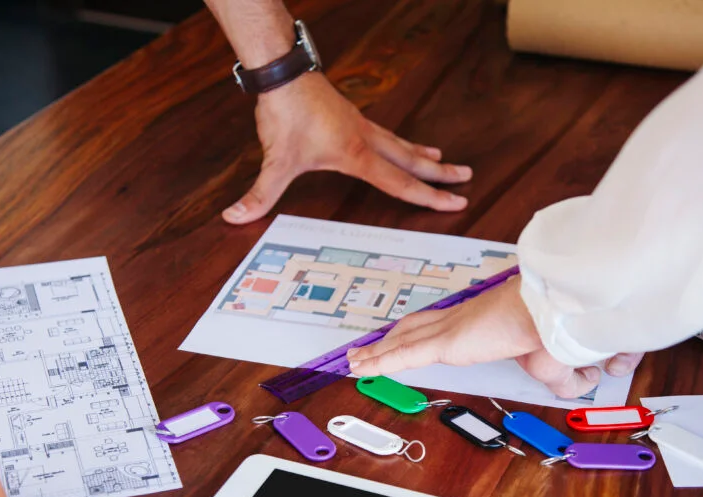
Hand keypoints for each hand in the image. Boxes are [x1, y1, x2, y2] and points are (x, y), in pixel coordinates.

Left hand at [223, 72, 472, 222]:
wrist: (283, 73)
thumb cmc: (285, 114)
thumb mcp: (274, 160)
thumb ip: (259, 193)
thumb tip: (235, 218)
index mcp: (356, 154)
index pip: (400, 182)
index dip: (429, 196)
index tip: (456, 202)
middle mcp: (365, 139)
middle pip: (412, 159)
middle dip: (440, 173)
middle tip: (467, 178)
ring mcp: (360, 125)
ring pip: (401, 143)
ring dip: (423, 155)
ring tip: (443, 160)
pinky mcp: (351, 117)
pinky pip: (385, 133)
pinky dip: (400, 141)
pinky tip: (400, 143)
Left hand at [346, 277, 643, 397]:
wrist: (558, 309)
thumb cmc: (563, 322)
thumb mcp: (566, 356)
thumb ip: (570, 371)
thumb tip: (585, 380)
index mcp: (486, 318)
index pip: (447, 322)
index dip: (426, 328)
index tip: (413, 333)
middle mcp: (464, 318)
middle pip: (418, 326)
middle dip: (394, 335)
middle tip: (371, 343)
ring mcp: (452, 328)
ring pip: (404, 339)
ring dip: (379, 349)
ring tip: (356, 358)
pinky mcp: (446, 343)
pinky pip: (405, 355)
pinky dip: (381, 361)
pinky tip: (362, 366)